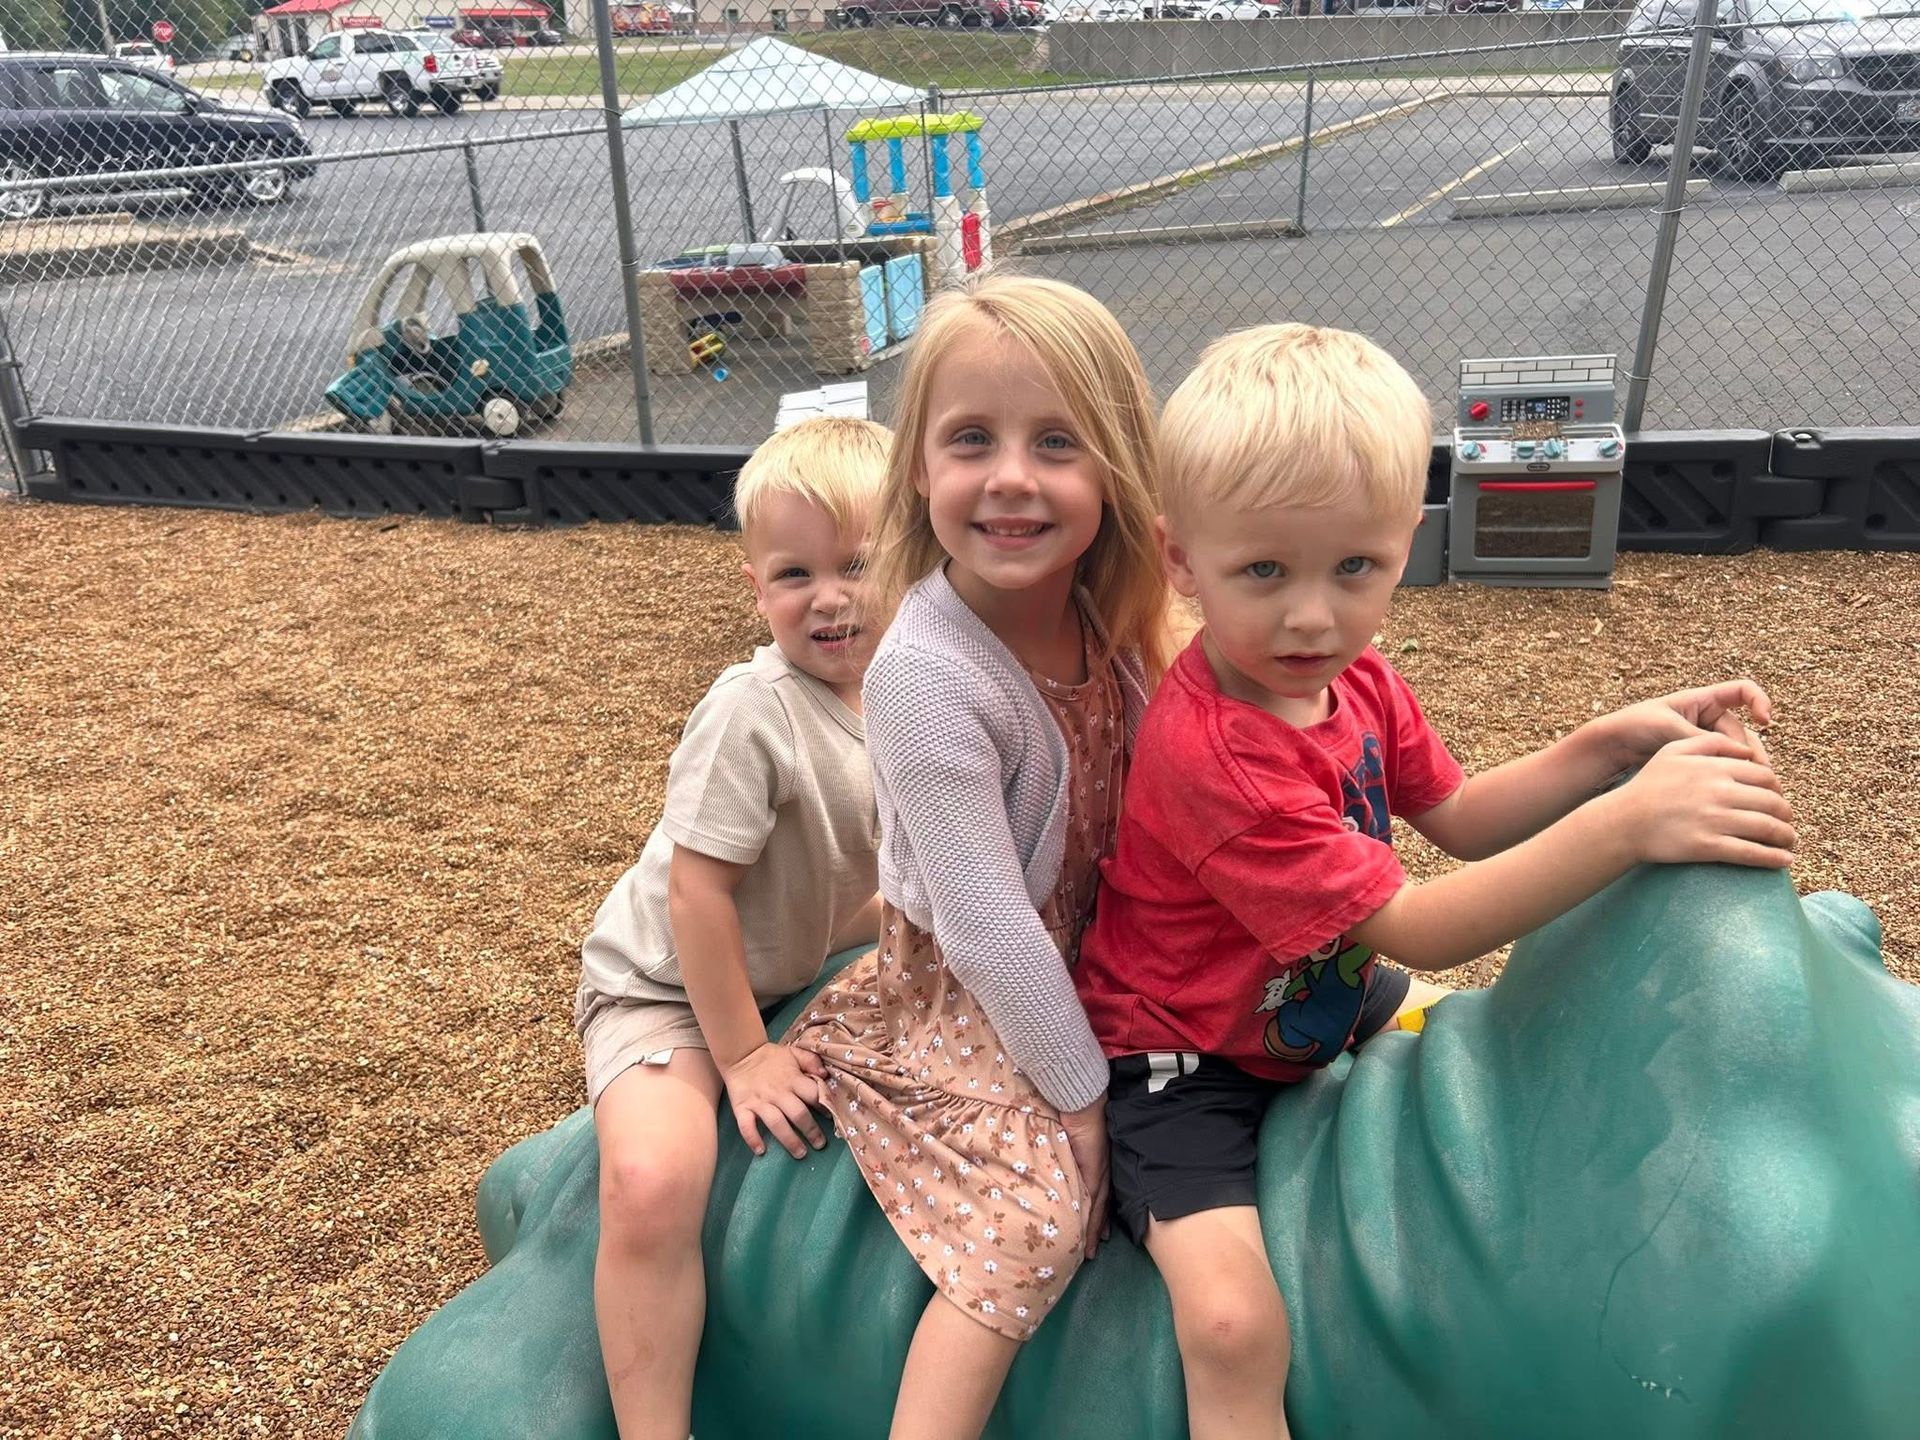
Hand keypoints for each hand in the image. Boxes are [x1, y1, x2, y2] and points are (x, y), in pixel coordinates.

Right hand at [720, 1042, 829, 1158]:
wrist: (741, 1054)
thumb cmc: (771, 1058)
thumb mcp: (794, 1054)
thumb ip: (811, 1061)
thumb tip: (825, 1074)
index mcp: (792, 1079)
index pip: (812, 1094)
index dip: (825, 1107)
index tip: (833, 1119)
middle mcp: (777, 1093)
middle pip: (797, 1114)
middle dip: (811, 1131)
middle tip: (820, 1145)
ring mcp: (759, 1101)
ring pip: (776, 1123)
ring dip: (789, 1140)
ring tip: (800, 1153)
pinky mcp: (741, 1107)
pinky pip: (746, 1126)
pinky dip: (752, 1139)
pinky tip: (761, 1151)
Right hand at [1059, 1098, 1109, 1259]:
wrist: (1083, 1102)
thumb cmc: (1079, 1113)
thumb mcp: (1076, 1136)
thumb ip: (1074, 1149)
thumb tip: (1066, 1155)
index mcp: (1100, 1161)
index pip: (1102, 1192)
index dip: (1100, 1211)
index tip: (1100, 1228)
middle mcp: (1103, 1170)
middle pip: (1103, 1205)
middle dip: (1098, 1227)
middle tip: (1096, 1247)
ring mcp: (1100, 1173)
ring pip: (1099, 1209)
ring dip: (1093, 1230)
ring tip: (1090, 1250)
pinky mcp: (1093, 1173)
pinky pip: (1093, 1203)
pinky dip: (1090, 1221)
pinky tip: (1087, 1235)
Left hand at [1594, 679, 1775, 772]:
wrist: (1612, 746)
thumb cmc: (1635, 726)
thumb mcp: (1669, 727)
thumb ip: (1703, 740)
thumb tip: (1741, 758)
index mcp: (1703, 700)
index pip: (1742, 691)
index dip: (1759, 701)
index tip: (1764, 720)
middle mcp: (1709, 719)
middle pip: (1744, 733)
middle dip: (1753, 752)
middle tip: (1759, 772)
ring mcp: (1706, 742)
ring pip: (1739, 754)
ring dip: (1746, 769)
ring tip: (1749, 785)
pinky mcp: (1701, 762)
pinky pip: (1724, 767)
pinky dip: (1732, 777)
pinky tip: (1735, 791)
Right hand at [1616, 732, 1795, 868]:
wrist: (1623, 822)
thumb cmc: (1648, 786)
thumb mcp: (1673, 751)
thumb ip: (1710, 743)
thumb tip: (1745, 748)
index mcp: (1714, 768)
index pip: (1764, 776)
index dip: (1777, 789)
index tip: (1777, 798)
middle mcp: (1718, 792)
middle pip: (1772, 802)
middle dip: (1786, 814)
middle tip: (1786, 823)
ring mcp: (1714, 820)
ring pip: (1767, 828)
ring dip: (1786, 836)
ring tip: (1788, 842)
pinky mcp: (1708, 846)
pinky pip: (1752, 853)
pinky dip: (1774, 858)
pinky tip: (1784, 861)